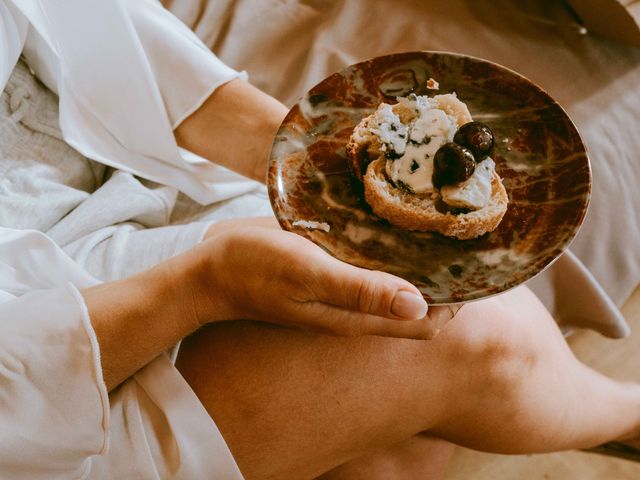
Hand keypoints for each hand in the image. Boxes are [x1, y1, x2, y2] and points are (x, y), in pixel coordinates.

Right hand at [190, 222, 442, 338]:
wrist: (212, 271)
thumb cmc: (256, 269)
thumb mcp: (307, 274)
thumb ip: (359, 290)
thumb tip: (419, 304)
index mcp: (356, 317)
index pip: (425, 322)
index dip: (455, 301)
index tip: (475, 268)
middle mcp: (356, 310)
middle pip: (419, 305)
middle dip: (447, 281)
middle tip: (465, 241)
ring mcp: (343, 294)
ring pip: (399, 286)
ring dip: (423, 266)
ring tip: (442, 229)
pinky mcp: (332, 276)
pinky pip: (376, 270)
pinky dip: (395, 255)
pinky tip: (397, 228)